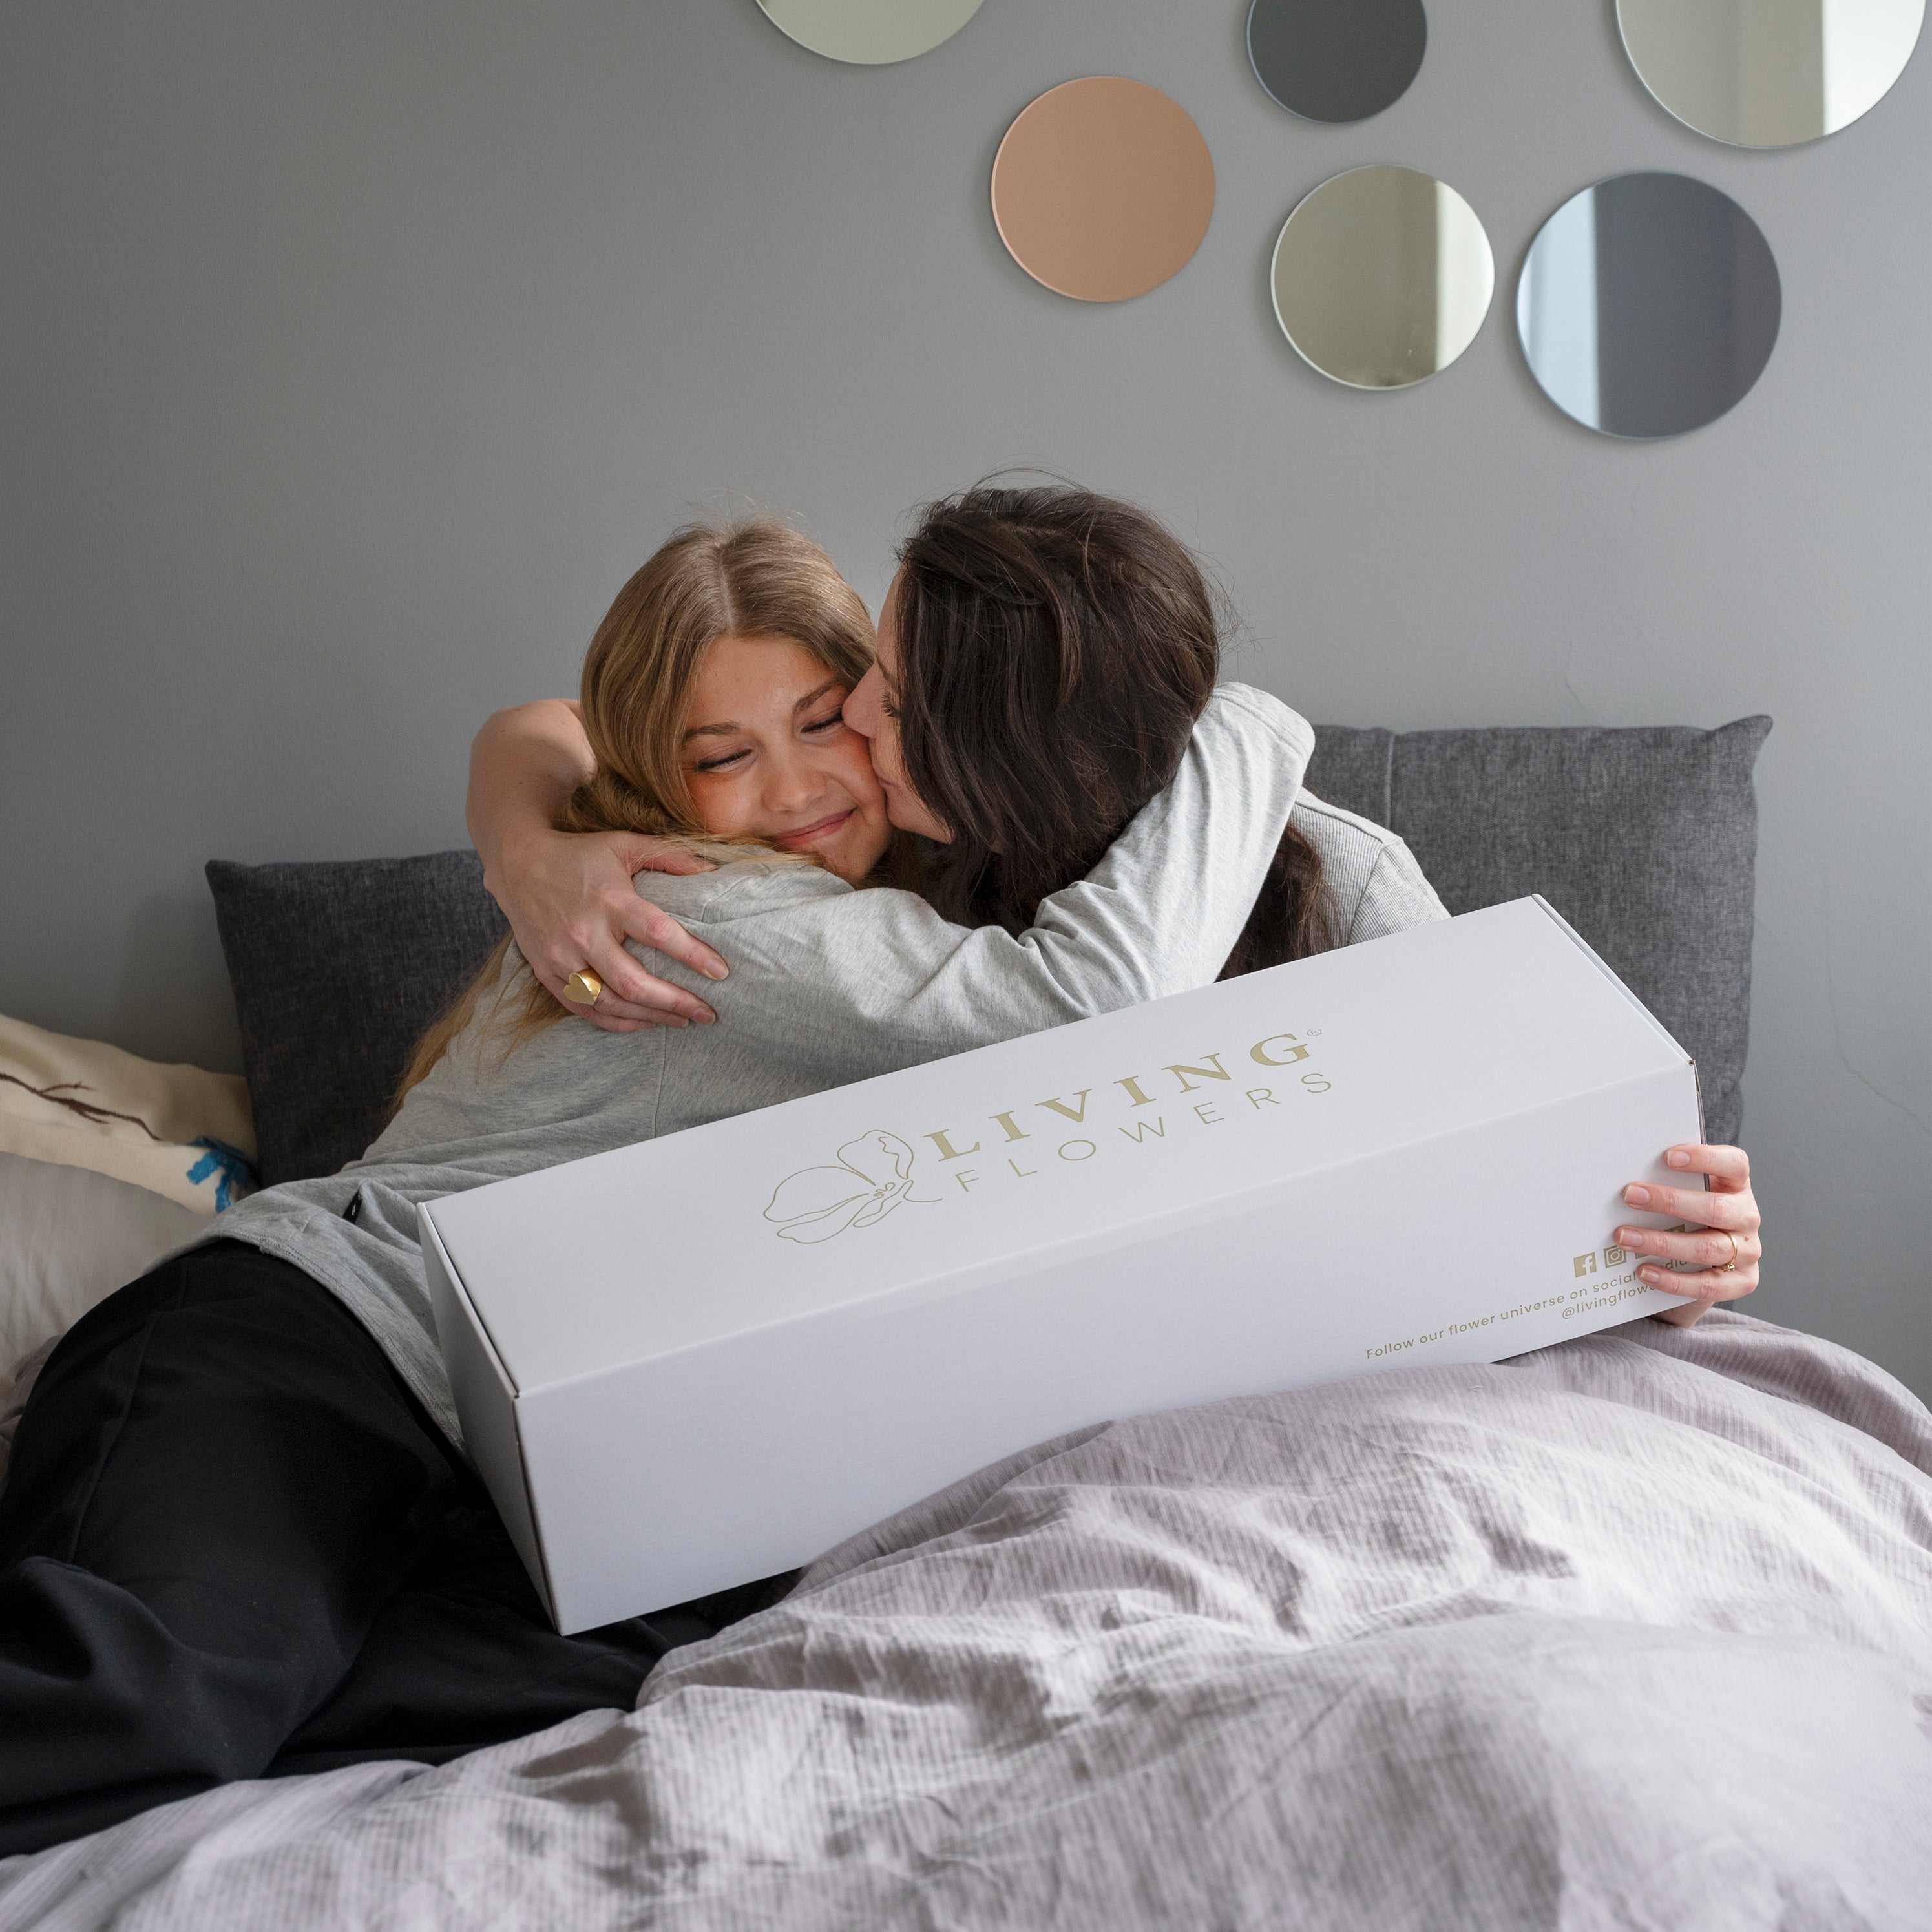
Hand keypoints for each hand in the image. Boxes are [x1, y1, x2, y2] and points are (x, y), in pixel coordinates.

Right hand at [486, 826, 728, 1031]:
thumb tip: (713, 872)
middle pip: (634, 982)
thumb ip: (670, 856)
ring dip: (652, 1017)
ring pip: (611, 1003)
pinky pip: (586, 1009)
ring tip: (683, 1021)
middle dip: (676, 1002)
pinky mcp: (547, 973)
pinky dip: (618, 1022)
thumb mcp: (624, 844)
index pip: (657, 933)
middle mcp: (584, 932)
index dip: (692, 955)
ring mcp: (562, 956)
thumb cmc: (579, 855)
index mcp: (609, 899)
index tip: (721, 972)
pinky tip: (645, 1022)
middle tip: (709, 1013)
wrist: (517, 864)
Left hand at [1616, 1144, 1760, 1327]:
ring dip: (1660, 1242)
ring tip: (1624, 1237)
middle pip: (1715, 1209)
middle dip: (1669, 1202)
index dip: (1704, 1158)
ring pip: (1706, 1248)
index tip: (1667, 1156)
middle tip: (1629, 1196)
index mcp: (1736, 1185)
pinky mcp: (1742, 1282)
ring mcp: (1747, 1251)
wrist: (1715, 1257)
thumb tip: (1625, 1179)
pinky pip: (1706, 1285)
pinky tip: (1643, 1271)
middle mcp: (1746, 1217)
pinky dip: (1672, 1280)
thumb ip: (1668, 1181)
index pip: (1733, 1164)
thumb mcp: (1688, 1192)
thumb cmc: (1691, 1213)